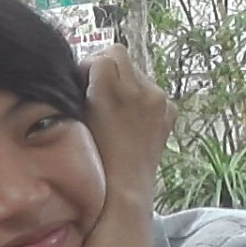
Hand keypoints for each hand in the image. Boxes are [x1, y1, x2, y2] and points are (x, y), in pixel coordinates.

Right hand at [80, 45, 174, 211]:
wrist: (123, 192)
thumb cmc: (91, 162)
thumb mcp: (75, 121)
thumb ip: (80, 90)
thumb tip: (82, 71)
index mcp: (112, 92)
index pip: (103, 55)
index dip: (88, 66)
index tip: (81, 84)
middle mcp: (140, 90)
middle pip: (120, 54)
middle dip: (106, 68)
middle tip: (95, 91)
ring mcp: (159, 100)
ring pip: (136, 72)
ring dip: (123, 82)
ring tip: (112, 111)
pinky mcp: (170, 110)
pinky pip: (151, 91)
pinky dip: (139, 99)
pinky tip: (129, 121)